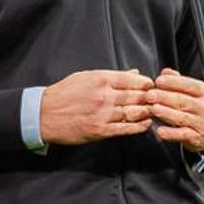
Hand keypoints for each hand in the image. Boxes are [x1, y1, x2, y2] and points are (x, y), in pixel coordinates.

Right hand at [40, 70, 155, 144]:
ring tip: (156, 111)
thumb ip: (112, 75)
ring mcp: (103, 114)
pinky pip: (126, 128)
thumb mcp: (86, 77)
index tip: (154, 86)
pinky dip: (139, 126)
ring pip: (134, 112)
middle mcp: (104, 96)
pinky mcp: (100, 130)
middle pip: (137, 96)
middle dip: (151, 98)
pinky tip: (147, 124)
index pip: (133, 80)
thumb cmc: (64, 93)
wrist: (43, 114)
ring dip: (148, 112)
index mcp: (101, 79)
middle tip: (160, 100)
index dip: (148, 83)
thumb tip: (134, 73)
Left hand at [149, 67, 203, 151]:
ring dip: (167, 113)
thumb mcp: (194, 93)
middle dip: (165, 97)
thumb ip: (179, 82)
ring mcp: (201, 123)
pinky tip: (160, 131)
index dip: (173, 83)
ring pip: (182, 117)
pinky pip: (183, 135)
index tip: (159, 81)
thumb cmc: (200, 109)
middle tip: (149, 95)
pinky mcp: (196, 137)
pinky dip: (171, 134)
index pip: (189, 85)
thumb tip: (166, 71)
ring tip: (154, 109)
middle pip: (183, 101)